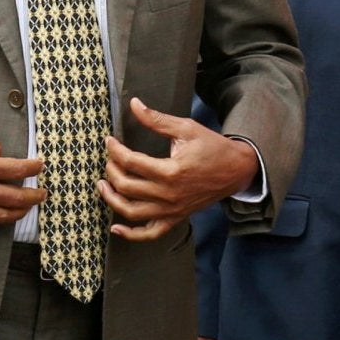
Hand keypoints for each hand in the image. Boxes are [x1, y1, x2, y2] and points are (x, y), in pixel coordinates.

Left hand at [100, 99, 257, 240]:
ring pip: (132, 212)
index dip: (115, 150)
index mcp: (171, 171)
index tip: (109, 141)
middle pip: (126, 187)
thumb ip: (157, 119)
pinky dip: (131, 234)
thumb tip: (134, 104)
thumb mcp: (186, 128)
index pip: (131, 162)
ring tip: (103, 186)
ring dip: (112, 200)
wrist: (236, 170)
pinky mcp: (175, 218)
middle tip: (108, 159)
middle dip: (111, 171)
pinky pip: (149, 233)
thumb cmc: (212, 147)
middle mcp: (169, 195)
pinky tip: (116, 228)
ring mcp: (171, 210)